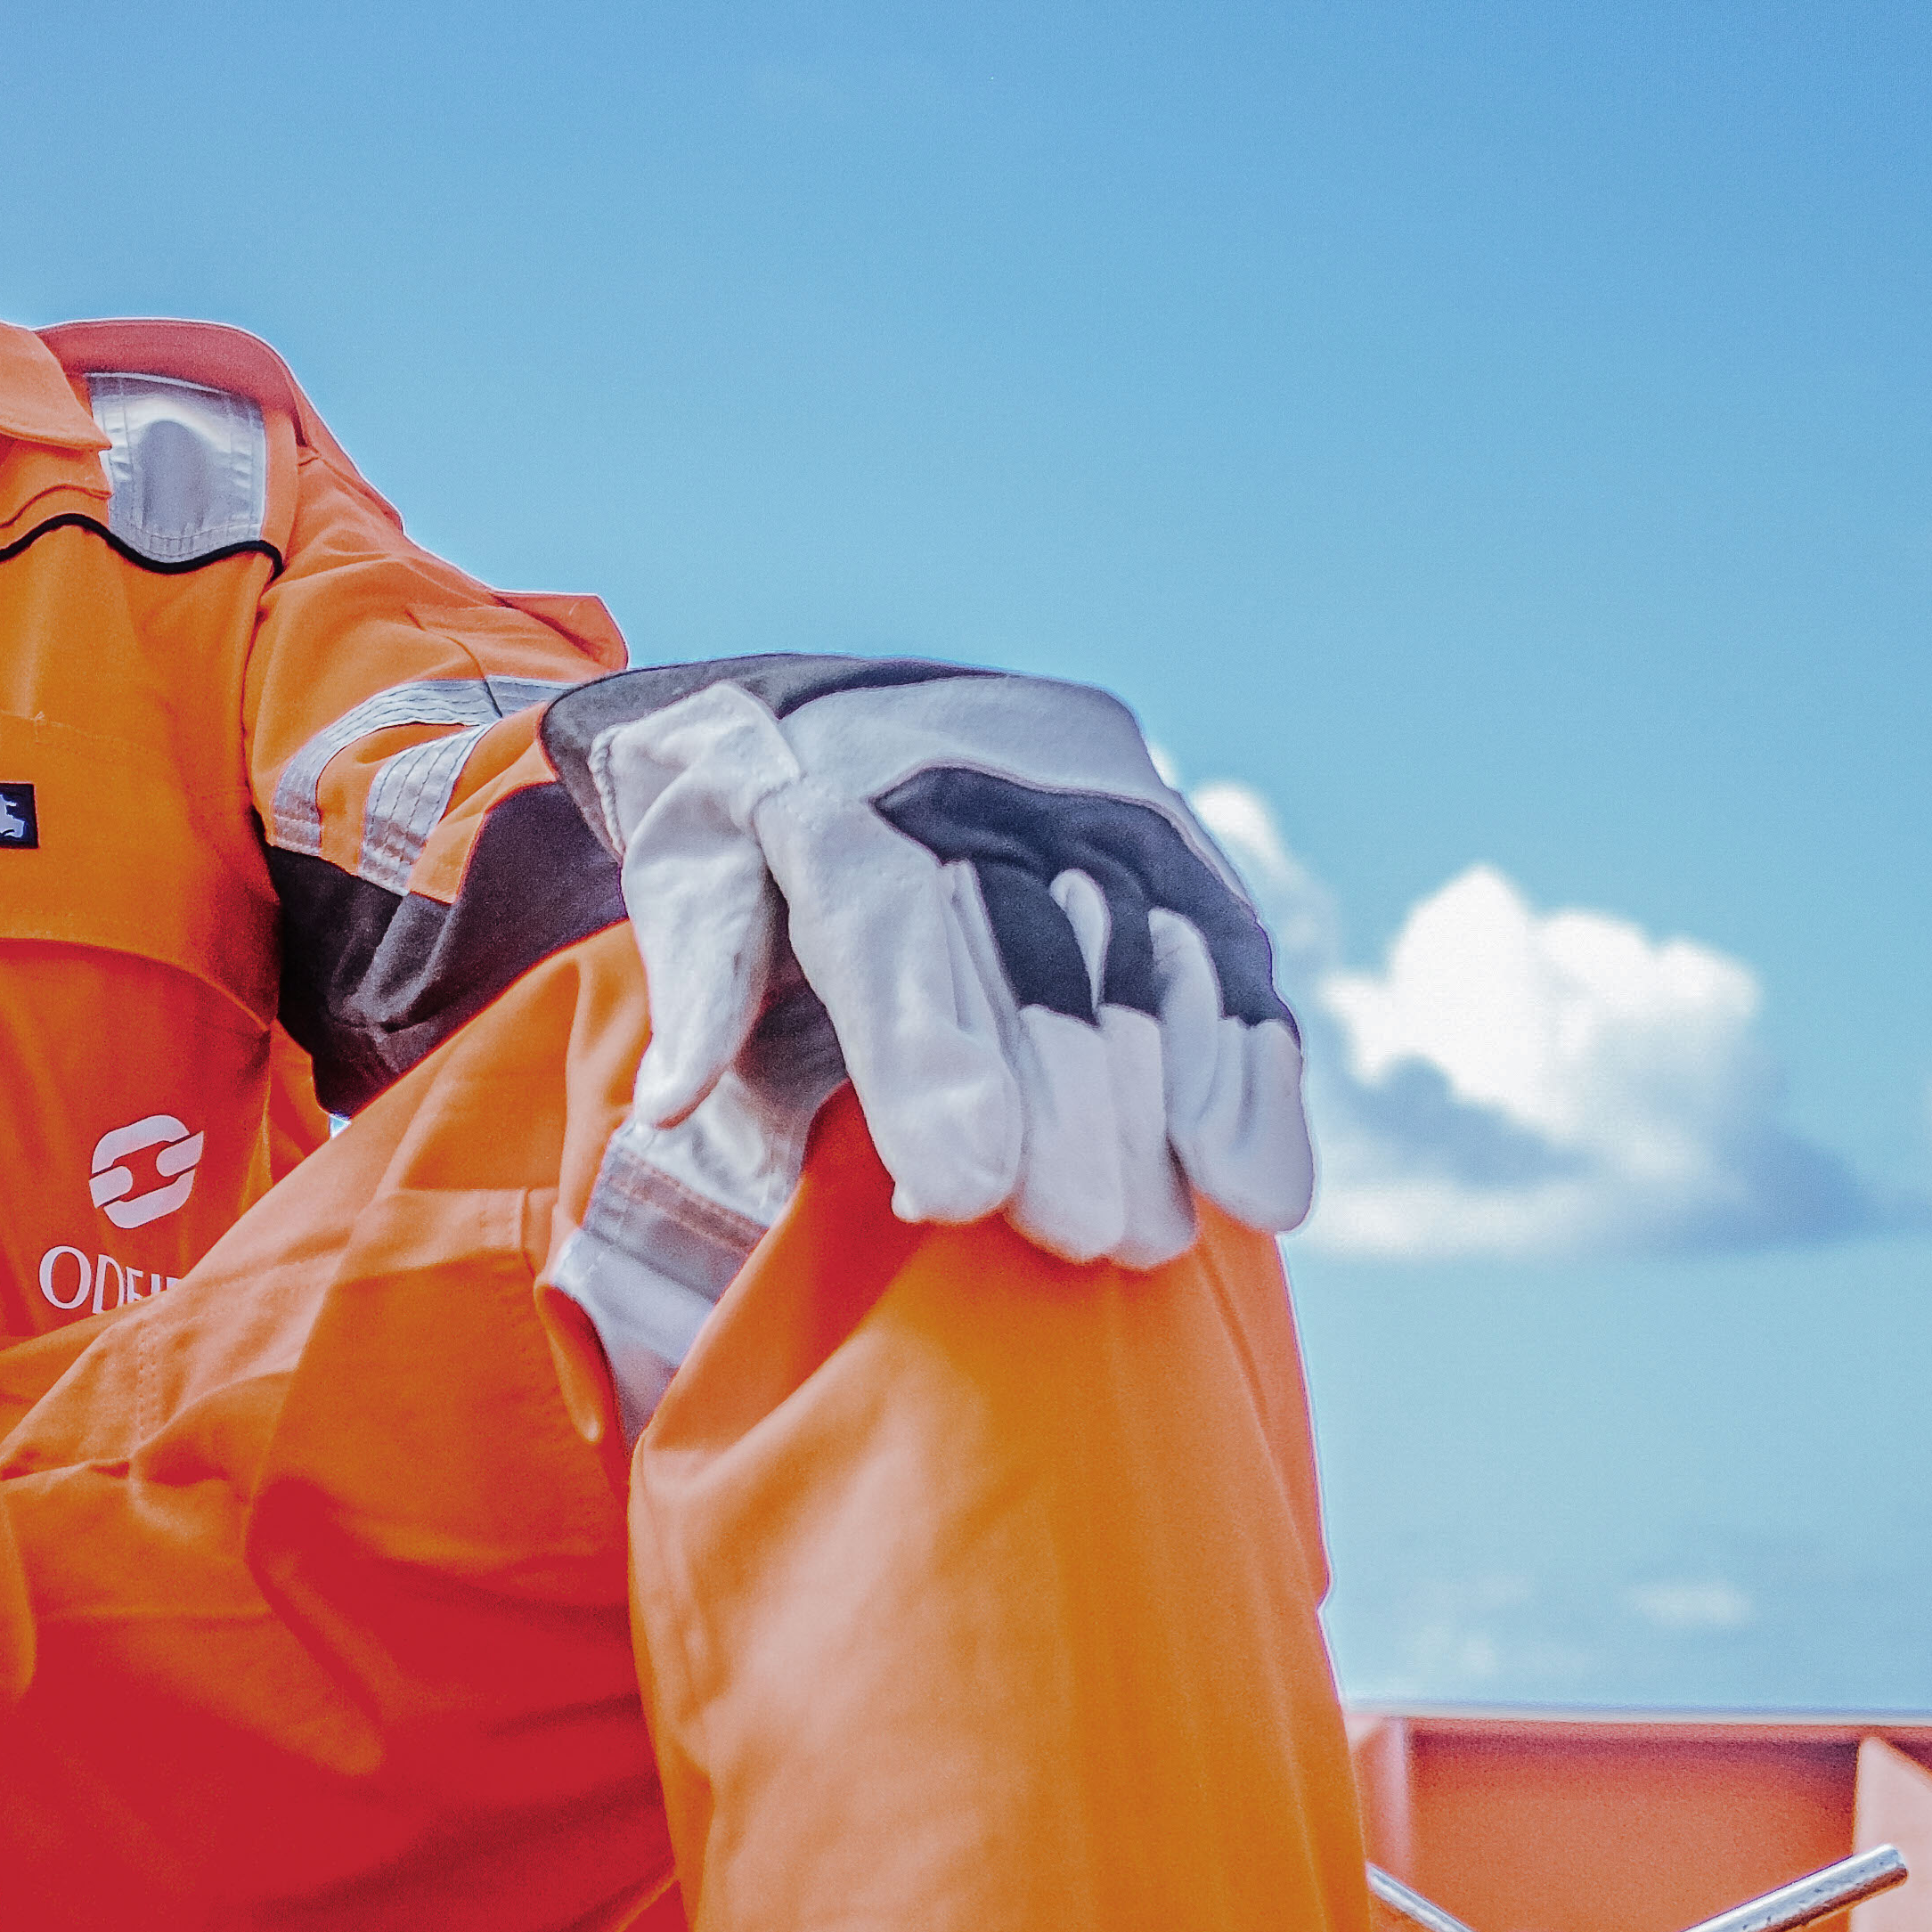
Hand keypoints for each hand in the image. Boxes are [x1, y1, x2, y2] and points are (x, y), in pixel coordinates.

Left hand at [551, 663, 1311, 1272]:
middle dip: (1069, 1106)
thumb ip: (699, 985)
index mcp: (841, 802)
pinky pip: (1224, 944)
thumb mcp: (688, 873)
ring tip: (1163, 1235)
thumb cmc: (742, 822)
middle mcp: (977, 790)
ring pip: (1147, 954)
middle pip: (1039, 959)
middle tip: (1081, 1240)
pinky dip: (1251, 1064)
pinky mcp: (1162, 827)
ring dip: (1168, 1098)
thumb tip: (670, 1107)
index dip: (935, 1068)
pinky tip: (1261, 1183)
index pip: (896, 941)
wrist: (826, 691)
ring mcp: (1085, 798)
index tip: (962, 1194)